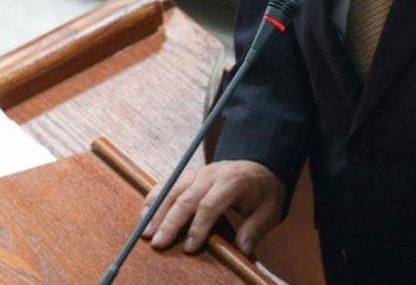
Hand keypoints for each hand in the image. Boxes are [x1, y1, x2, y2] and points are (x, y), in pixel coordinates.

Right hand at [142, 160, 284, 256]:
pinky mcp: (189, 175)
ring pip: (172, 190)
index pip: (210, 204)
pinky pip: (167, 184)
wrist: (260, 166)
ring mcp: (198, 172)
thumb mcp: (270, 209)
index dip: (198, 227)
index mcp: (232, 182)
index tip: (189, 247)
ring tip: (146, 233)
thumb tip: (243, 250)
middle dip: (170, 222)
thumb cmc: (263, 191)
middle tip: (158, 243)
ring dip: (157, 211)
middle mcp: (211, 174)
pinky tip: (144, 215)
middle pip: (186, 198)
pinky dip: (154, 198)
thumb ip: (256, 228)